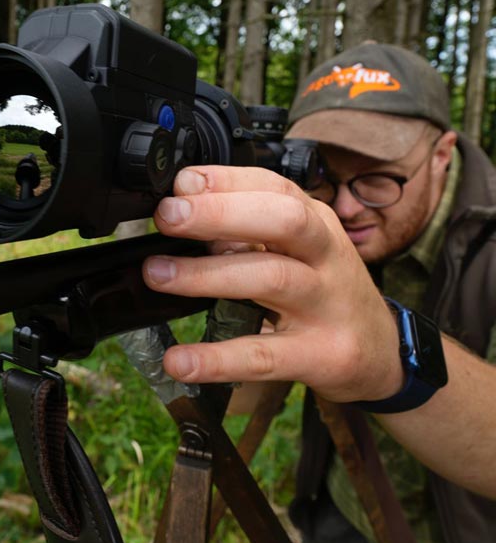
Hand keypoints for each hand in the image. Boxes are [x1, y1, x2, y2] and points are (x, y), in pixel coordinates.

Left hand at [142, 166, 404, 404]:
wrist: (384, 354)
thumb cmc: (328, 293)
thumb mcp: (300, 251)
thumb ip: (250, 231)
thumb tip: (183, 213)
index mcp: (316, 223)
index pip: (273, 186)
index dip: (224, 180)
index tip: (178, 184)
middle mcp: (326, 255)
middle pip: (282, 219)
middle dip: (221, 212)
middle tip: (167, 216)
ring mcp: (327, 305)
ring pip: (272, 278)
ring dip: (208, 274)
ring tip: (157, 274)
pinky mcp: (322, 355)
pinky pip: (265, 355)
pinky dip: (218, 359)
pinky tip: (181, 361)